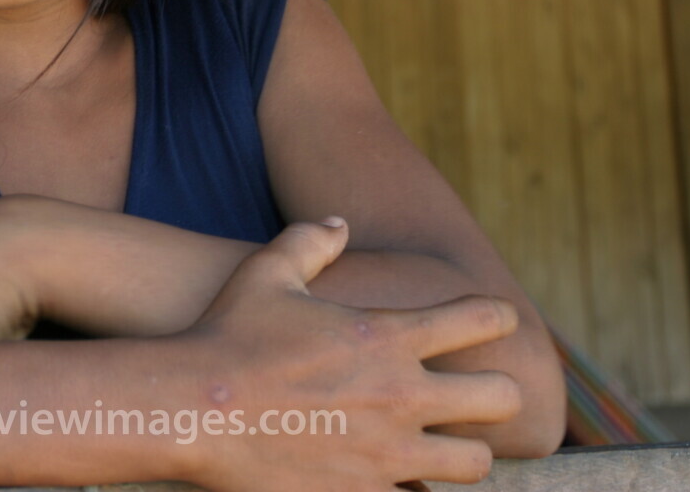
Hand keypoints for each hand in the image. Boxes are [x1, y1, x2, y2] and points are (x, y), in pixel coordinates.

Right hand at [176, 218, 523, 491]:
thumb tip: (340, 225)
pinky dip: (413, 490)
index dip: (496, 318)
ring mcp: (386, 452)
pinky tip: (399, 479)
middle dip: (498, 397)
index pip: (478, 320)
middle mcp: (400, 394)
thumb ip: (309, 242)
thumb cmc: (226, 335)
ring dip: (465, 455)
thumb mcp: (265, 272)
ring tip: (449, 450)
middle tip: (481, 397)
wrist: (190, 408)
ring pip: (473, 465)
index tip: (493, 322)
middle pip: (500, 400)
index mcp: (386, 335)